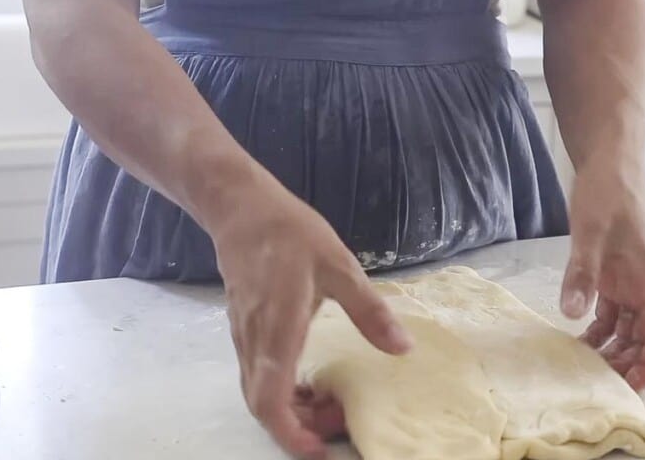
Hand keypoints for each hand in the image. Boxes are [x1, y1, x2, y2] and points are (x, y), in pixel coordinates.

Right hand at [210, 181, 411, 458]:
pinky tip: (311, 376)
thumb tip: (403, 348)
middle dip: (301, 424)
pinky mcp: (244, 327)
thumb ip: (370, 311)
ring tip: (333, 399)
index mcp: (278, 331)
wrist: (241, 208)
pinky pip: (257, 373)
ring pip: (259, 391)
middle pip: (264, 406)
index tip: (321, 448)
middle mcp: (254, 342)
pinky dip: (283, 387)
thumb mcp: (340, 267)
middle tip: (341, 417)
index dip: (293, 434)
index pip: (271, 401)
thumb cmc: (291, 234)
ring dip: (293, 407)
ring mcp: (244, 336)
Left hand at [560, 154, 644, 390]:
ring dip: (612, 349)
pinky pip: (612, 312)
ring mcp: (631, 280)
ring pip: (628, 328)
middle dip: (627, 364)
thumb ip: (582, 274)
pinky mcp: (615, 273)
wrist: (610, 161)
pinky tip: (577, 339)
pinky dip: (599, 329)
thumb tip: (571, 315)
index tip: (630, 387)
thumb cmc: (608, 193)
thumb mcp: (590, 234)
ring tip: (584, 370)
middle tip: (597, 385)